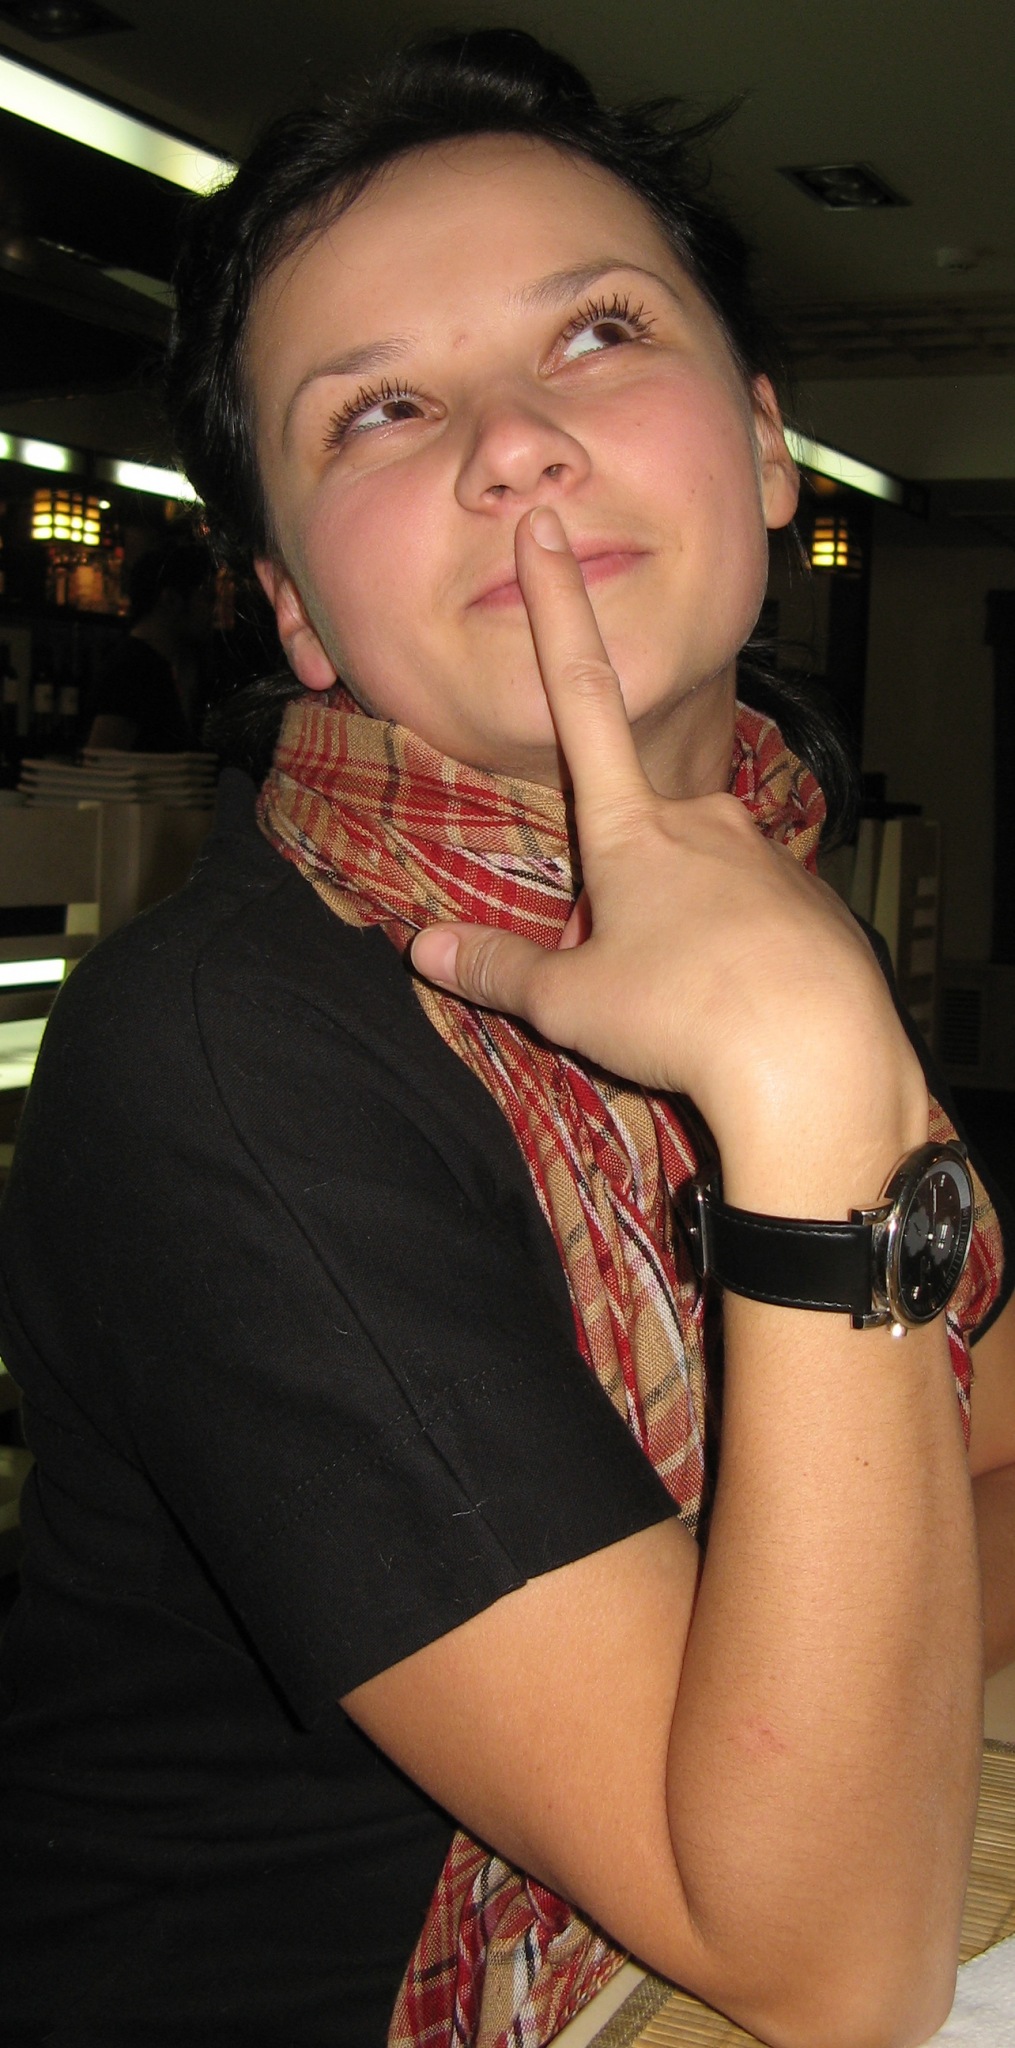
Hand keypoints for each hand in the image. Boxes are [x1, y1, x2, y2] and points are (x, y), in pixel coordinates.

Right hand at [411, 506, 923, 1184]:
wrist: (815, 1054)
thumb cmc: (681, 1016)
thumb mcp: (569, 1002)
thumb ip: (497, 968)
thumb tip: (422, 947)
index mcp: (631, 827)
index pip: (581, 693)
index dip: (559, 609)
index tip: (547, 529)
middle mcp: (701, 820)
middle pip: (639, 829)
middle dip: (621, 893)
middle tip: (627, 975)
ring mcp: (762, 855)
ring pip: (698, 878)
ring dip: (677, 927)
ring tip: (680, 1003)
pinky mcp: (809, 900)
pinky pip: (752, 914)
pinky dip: (732, 951)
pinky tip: (731, 1004)